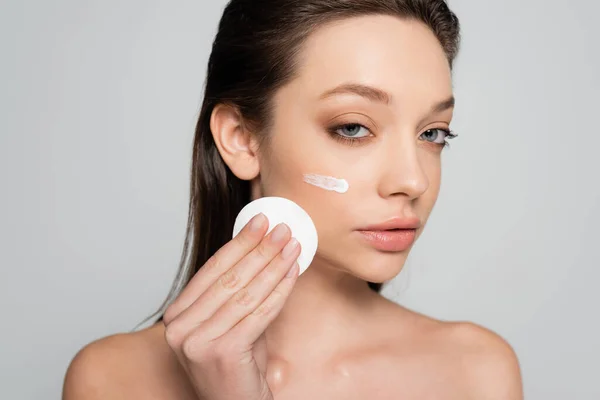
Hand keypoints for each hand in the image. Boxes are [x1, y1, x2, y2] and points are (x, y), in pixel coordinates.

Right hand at [163, 213, 300, 399]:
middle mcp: (179, 328)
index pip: (212, 270)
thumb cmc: (236, 366)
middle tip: (281, 228)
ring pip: (245, 293)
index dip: (239, 243)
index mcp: (177, 316)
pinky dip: (279, 290)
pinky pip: (258, 313)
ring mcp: (197, 342)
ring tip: (292, 246)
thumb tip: (261, 248)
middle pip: (228, 278)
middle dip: (259, 249)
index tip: (259, 221)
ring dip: (273, 266)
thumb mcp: (229, 323)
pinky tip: (292, 273)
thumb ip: (235, 292)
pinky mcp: (221, 352)